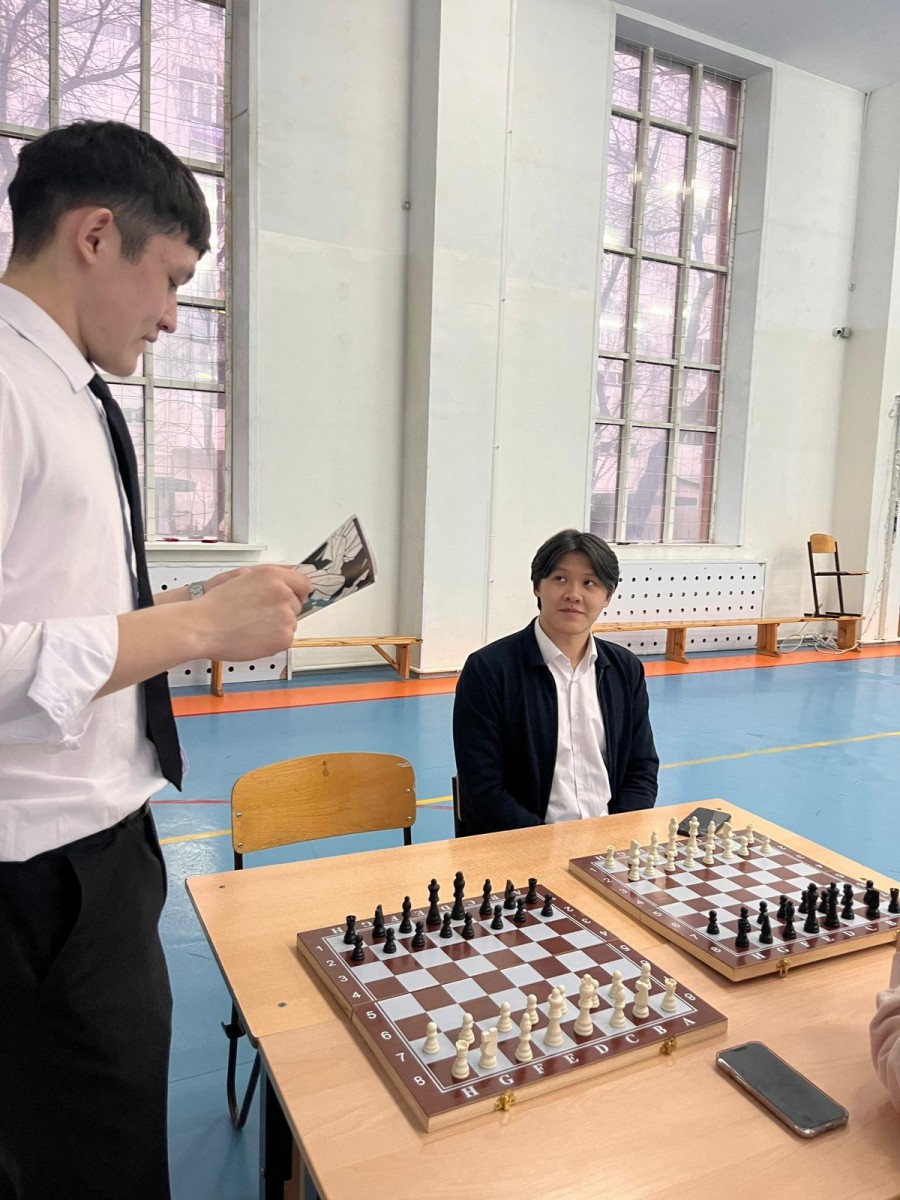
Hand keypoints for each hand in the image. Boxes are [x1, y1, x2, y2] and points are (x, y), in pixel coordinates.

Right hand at [195, 565, 311, 660]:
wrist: (203, 627)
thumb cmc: (217, 605)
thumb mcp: (242, 576)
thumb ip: (269, 576)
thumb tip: (288, 575)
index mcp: (273, 576)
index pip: (303, 582)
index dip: (296, 591)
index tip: (292, 597)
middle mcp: (283, 593)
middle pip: (296, 604)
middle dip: (283, 609)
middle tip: (260, 614)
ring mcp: (285, 616)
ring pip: (291, 622)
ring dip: (278, 625)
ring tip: (253, 625)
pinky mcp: (284, 637)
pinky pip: (287, 638)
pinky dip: (274, 639)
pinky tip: (255, 636)